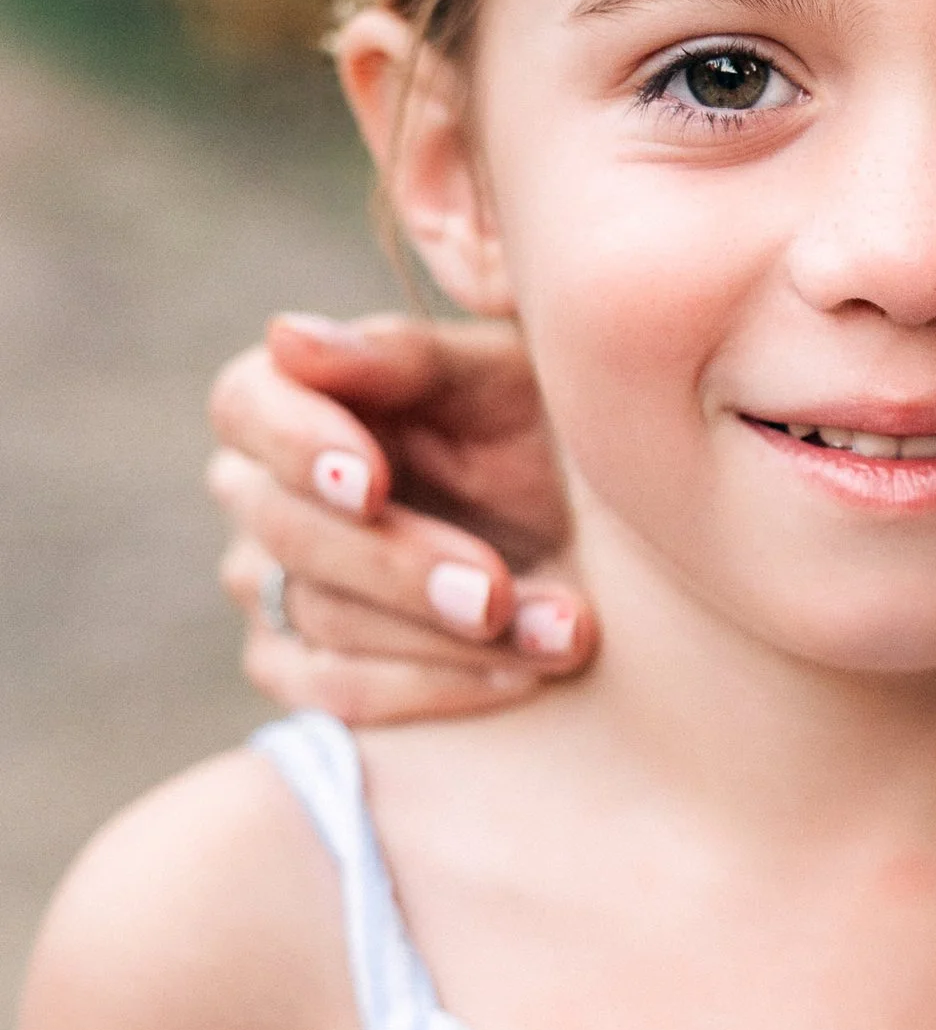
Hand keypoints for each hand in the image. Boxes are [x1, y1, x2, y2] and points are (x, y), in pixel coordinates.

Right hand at [206, 312, 593, 724]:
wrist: (593, 531)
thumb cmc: (532, 428)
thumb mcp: (495, 378)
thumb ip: (400, 357)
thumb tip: (288, 337)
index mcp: (288, 398)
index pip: (248, 409)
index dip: (301, 446)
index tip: (373, 481)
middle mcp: (258, 493)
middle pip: (292, 533)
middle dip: (402, 566)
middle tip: (495, 593)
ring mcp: (270, 587)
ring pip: (326, 620)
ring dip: (449, 636)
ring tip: (559, 632)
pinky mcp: (301, 670)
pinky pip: (339, 692)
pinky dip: (436, 688)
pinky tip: (522, 676)